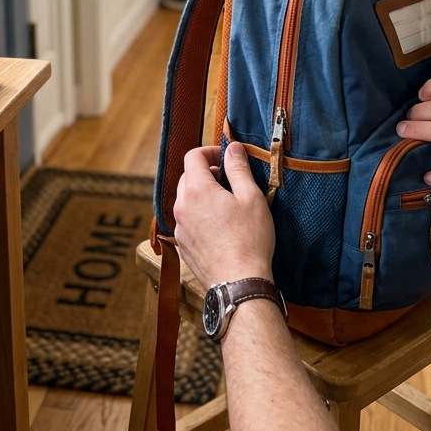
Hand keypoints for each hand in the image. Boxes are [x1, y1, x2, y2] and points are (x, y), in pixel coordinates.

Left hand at [173, 142, 274, 286]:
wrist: (238, 282)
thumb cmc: (249, 240)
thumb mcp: (251, 197)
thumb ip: (238, 168)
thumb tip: (232, 147)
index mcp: (196, 190)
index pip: (192, 156)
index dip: (209, 152)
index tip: (225, 159)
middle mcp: (181, 207)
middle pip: (187, 177)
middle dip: (206, 173)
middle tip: (229, 181)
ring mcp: (179, 228)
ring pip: (186, 200)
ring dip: (202, 195)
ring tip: (226, 206)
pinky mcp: (182, 246)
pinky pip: (186, 221)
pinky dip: (199, 216)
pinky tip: (219, 227)